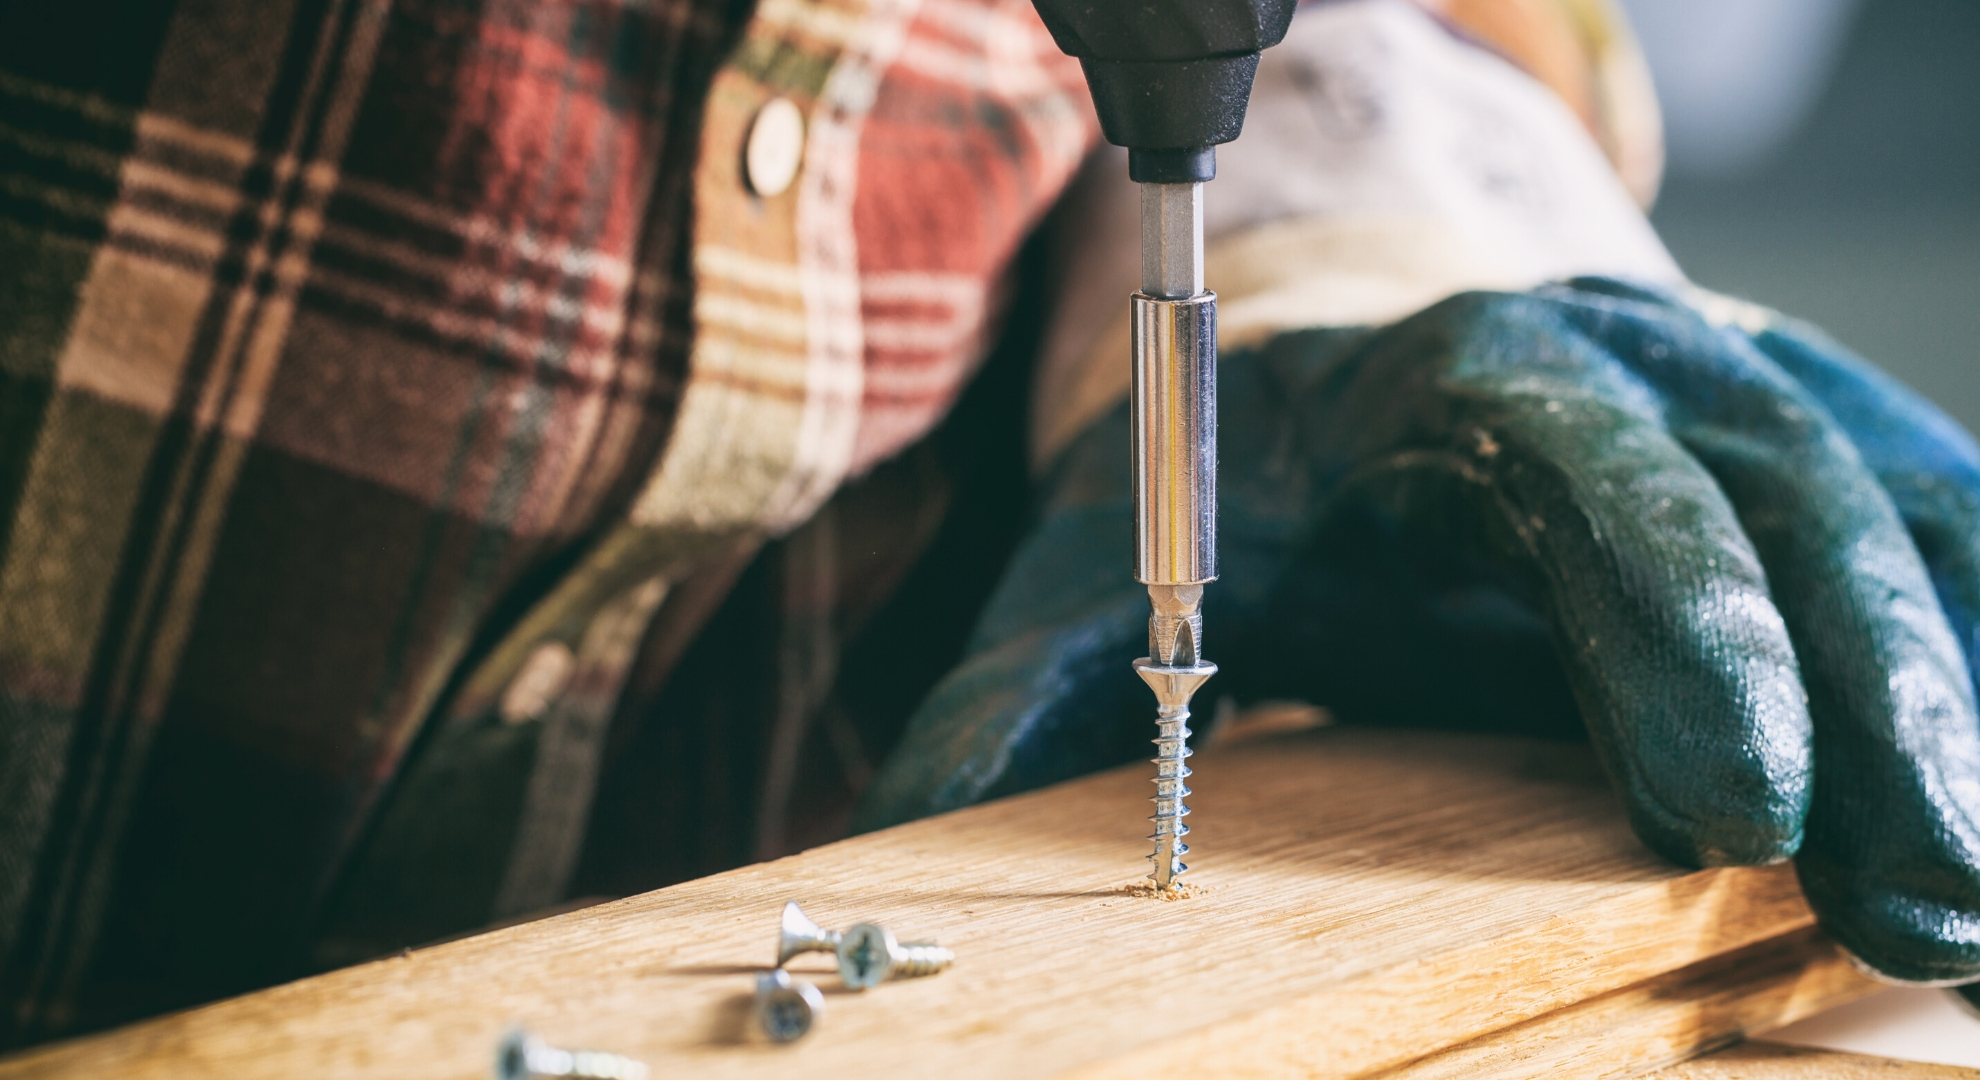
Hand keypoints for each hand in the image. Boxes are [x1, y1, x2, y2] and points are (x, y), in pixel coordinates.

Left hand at [855, 278, 1979, 984]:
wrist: (1350, 317)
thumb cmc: (1245, 464)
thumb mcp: (1115, 550)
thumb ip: (1030, 680)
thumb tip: (920, 831)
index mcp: (1457, 377)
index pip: (1593, 474)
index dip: (1676, 621)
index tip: (1733, 804)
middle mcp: (1625, 356)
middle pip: (1773, 500)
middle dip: (1864, 693)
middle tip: (1922, 888)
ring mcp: (1730, 379)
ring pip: (1876, 505)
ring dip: (1949, 684)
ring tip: (1979, 886)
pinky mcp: (1797, 423)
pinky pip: (1925, 492)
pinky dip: (1977, 608)